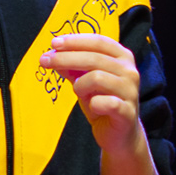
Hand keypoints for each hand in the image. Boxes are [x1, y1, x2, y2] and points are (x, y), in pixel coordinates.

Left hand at [41, 33, 144, 153]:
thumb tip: (52, 54)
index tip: (54, 43)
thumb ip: (72, 67)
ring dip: (80, 85)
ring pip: (97, 77)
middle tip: (44, 61)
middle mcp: (130, 71)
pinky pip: (106, 103)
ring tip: (78, 92)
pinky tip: (93, 106)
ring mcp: (131, 91)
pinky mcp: (127, 112)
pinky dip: (94, 104)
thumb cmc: (103, 102)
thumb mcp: (84, 82)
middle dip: (65, 58)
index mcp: (122, 58)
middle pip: (94, 57)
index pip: (98, 41)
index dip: (75, 40)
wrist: (119, 134)